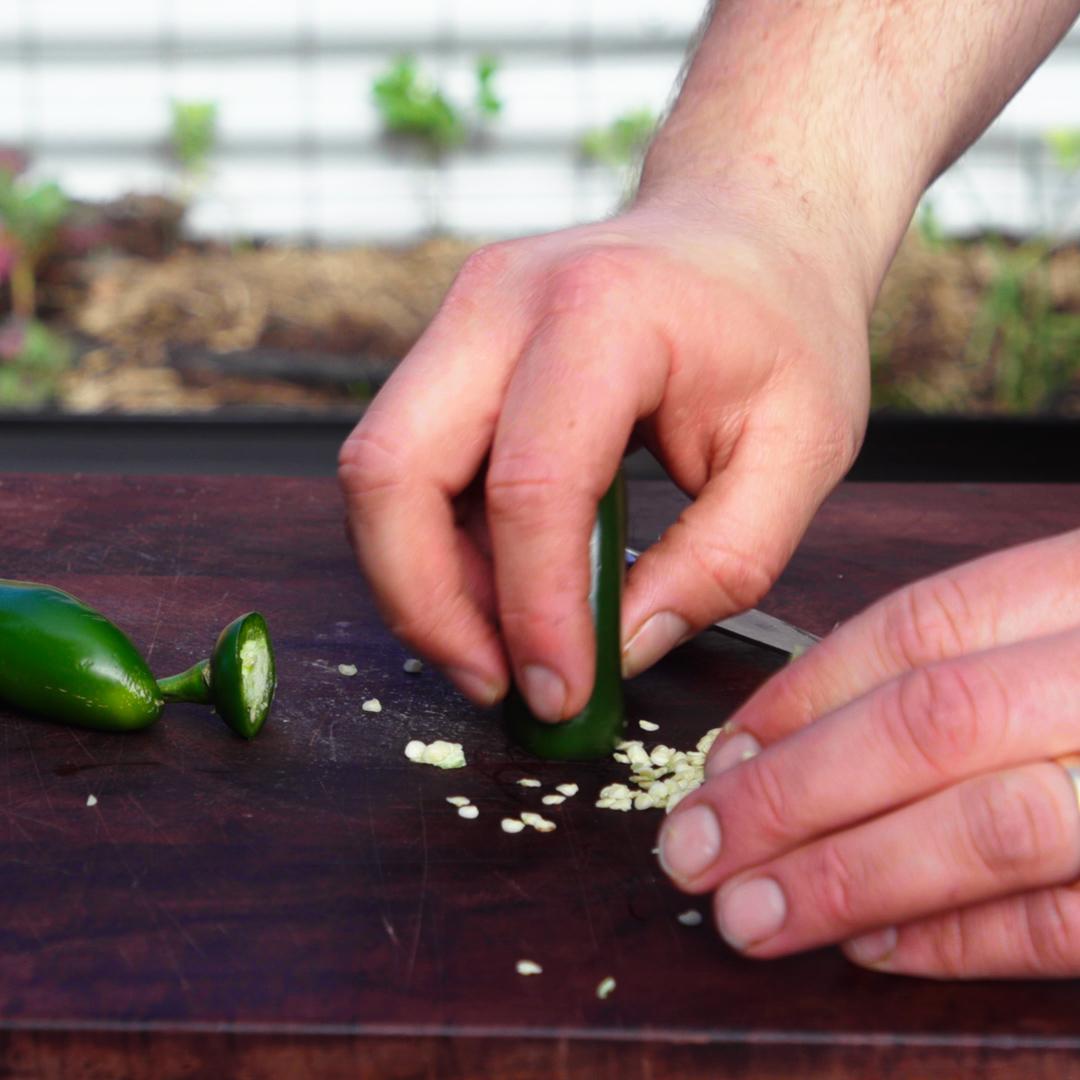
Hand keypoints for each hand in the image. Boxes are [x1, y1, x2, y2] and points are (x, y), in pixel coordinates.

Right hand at [338, 197, 868, 718]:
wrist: (745, 225)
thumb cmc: (784, 326)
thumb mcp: (803, 449)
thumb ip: (723, 562)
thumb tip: (620, 650)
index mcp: (603, 312)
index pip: (532, 485)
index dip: (534, 611)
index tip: (561, 692)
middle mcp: (500, 302)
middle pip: (391, 470)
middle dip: (424, 603)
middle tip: (495, 681)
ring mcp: (460, 316)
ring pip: (380, 471)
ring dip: (424, 579)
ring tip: (507, 640)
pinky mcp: (450, 348)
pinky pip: (409, 463)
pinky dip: (441, 543)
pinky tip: (506, 582)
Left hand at [658, 528, 1079, 977]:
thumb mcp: (1069, 623)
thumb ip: (971, 659)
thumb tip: (789, 739)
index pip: (916, 629)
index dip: (800, 698)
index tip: (720, 756)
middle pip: (932, 723)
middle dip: (795, 794)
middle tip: (692, 851)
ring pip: (994, 825)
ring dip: (852, 879)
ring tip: (747, 917)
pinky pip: (1075, 924)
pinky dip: (965, 942)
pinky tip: (874, 952)